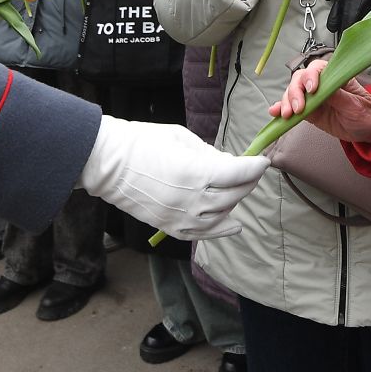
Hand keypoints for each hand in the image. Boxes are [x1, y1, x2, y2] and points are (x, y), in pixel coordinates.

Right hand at [79, 115, 269, 238]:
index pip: (238, 173)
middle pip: (234, 195)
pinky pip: (203, 233)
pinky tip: (233, 225)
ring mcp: (181, 217)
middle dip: (247, 182)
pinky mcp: (170, 227)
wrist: (108, 163)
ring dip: (235, 202)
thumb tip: (229, 163)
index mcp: (195, 173)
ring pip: (222, 216)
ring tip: (240, 190)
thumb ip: (209, 153)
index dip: (254, 167)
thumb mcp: (181, 138)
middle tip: (252, 171)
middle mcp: (192, 200)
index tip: (262, 161)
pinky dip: (221, 229)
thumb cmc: (142, 142)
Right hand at [269, 59, 370, 142]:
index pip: (318, 68)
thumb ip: (339, 97)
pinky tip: (275, 113)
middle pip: (300, 78)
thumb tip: (324, 90)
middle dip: (295, 91)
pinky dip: (281, 109)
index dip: (311, 76)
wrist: (366, 130)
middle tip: (297, 107)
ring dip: (286, 101)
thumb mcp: (356, 106)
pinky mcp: (308, 111)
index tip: (311, 89)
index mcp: (336, 77)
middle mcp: (321, 84)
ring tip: (287, 114)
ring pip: (293, 92)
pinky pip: (292, 107)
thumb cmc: (366, 114)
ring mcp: (313, 97)